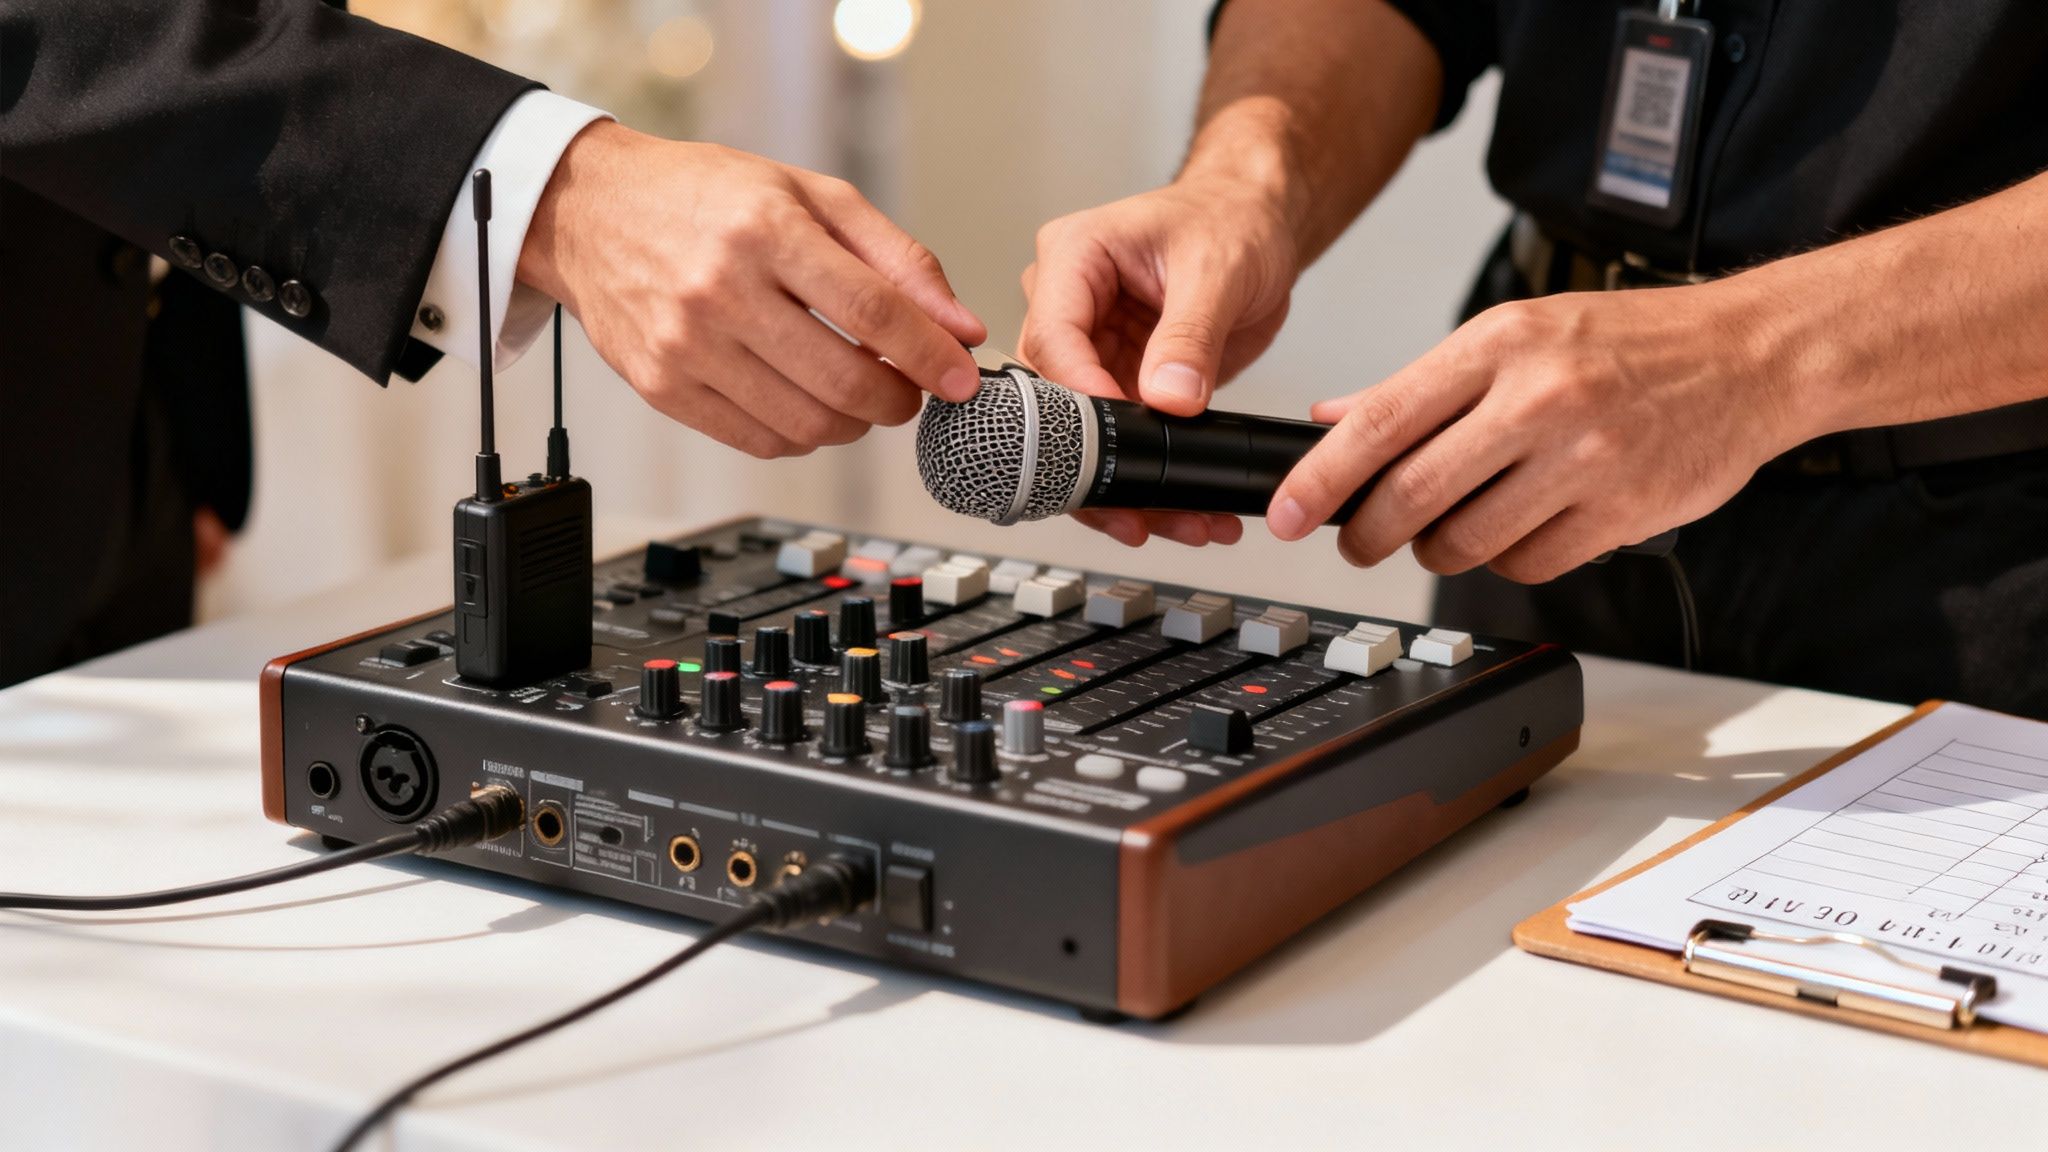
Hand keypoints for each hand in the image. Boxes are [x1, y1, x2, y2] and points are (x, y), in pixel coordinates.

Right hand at [518, 121, 985, 457]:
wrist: (590, 210)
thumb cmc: (710, 196)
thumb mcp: (812, 196)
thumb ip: (897, 258)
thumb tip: (962, 329)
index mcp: (765, 229)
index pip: (871, 310)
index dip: (929, 355)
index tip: (963, 379)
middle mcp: (720, 289)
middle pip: (843, 378)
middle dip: (898, 399)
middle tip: (909, 390)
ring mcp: (686, 345)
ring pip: (806, 423)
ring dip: (854, 423)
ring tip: (860, 394)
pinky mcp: (661, 387)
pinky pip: (759, 440)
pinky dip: (803, 435)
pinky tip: (809, 403)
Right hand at [1017, 175, 1299, 546]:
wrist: (1255, 222)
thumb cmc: (1229, 219)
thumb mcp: (1218, 269)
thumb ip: (1190, 336)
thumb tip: (1168, 399)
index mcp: (1072, 258)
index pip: (1053, 338)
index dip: (1080, 395)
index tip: (1121, 435)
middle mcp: (1067, 305)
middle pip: (1055, 397)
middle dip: (1098, 461)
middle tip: (1136, 511)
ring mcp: (1089, 347)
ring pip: (1084, 433)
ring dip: (1126, 484)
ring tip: (1180, 523)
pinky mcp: (1115, 379)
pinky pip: (1119, 438)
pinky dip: (1150, 477)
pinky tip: (1182, 511)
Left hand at [1267, 282, 1815, 581]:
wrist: (1749, 356)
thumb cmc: (1627, 342)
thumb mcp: (1516, 332)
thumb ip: (1420, 383)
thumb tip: (1331, 418)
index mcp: (1498, 344)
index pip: (1379, 423)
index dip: (1319, 481)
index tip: (1286, 515)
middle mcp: (1538, 398)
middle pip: (1412, 495)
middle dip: (1367, 534)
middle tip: (1358, 541)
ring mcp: (1583, 459)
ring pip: (1466, 541)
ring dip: (1440, 550)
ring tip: (1449, 528)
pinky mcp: (1622, 512)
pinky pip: (1529, 565)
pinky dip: (1509, 559)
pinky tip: (1522, 528)